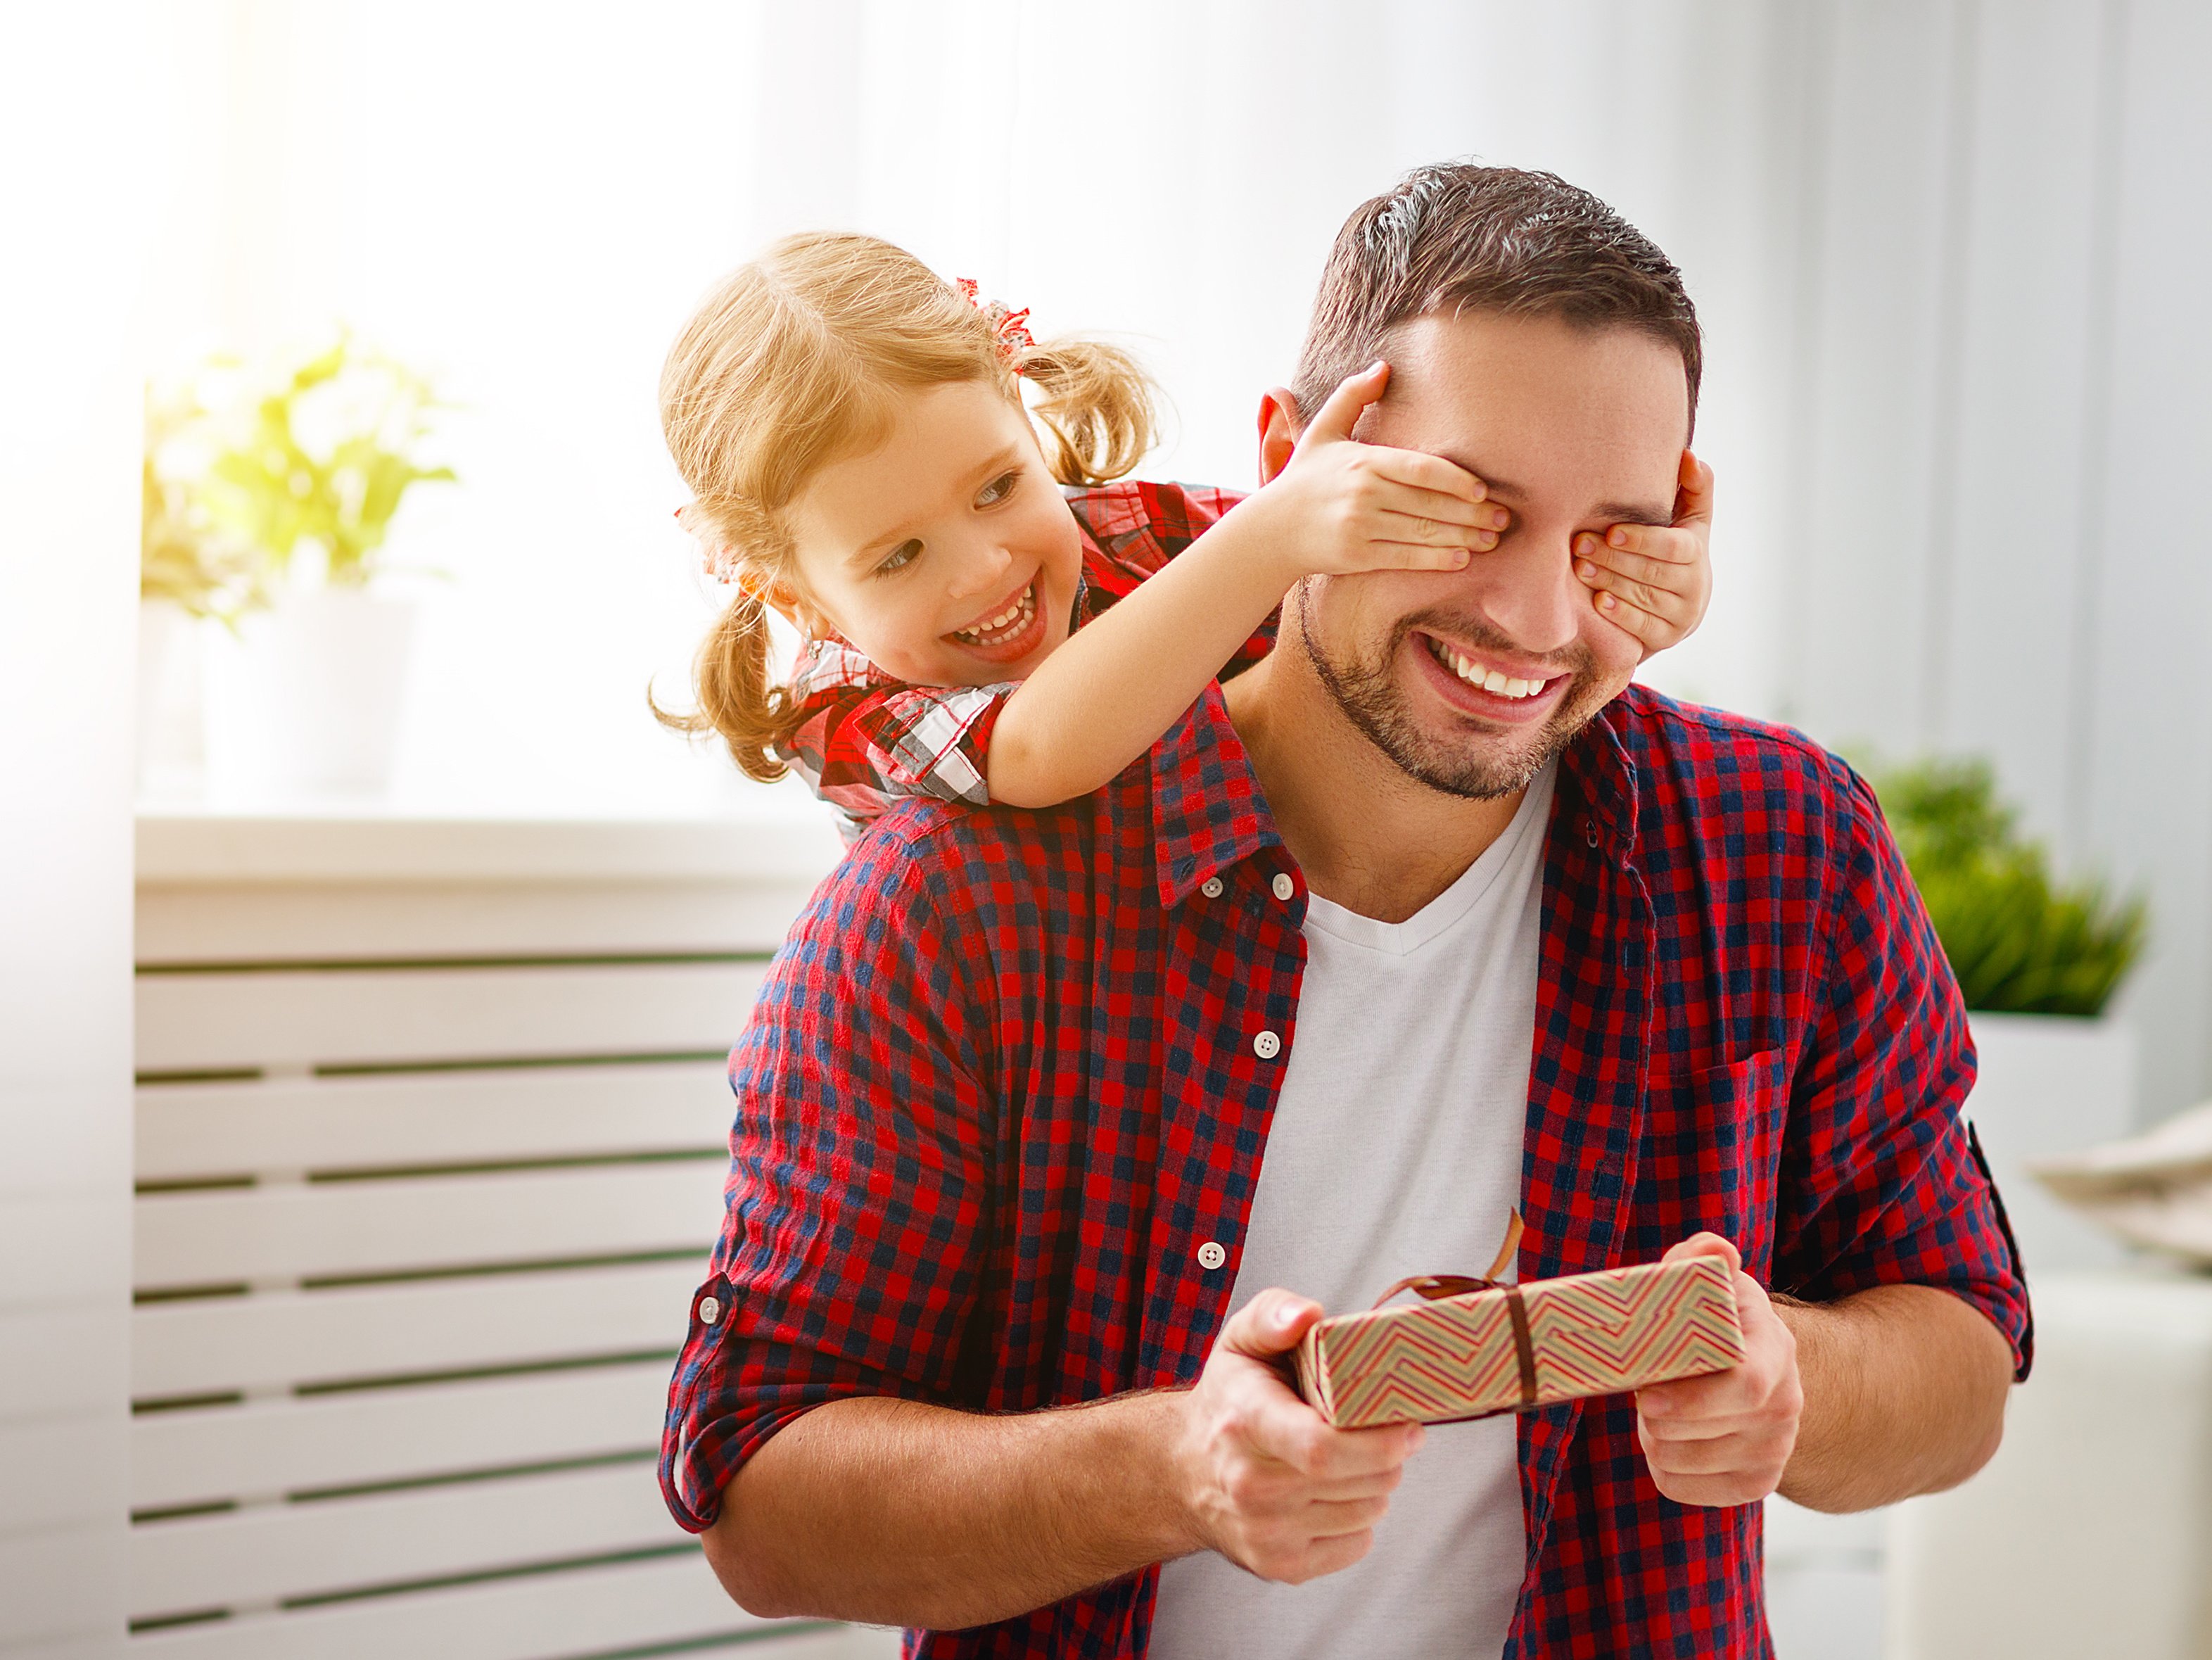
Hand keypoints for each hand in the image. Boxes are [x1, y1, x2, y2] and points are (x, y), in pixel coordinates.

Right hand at [1170, 1287, 1424, 1582]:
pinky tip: (1337, 1492)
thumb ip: (1274, 1314)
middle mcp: (1250, 1484)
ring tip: (1358, 1459)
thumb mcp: (1240, 1340)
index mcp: (1245, 1421)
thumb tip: (1309, 1314)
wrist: (1182, 1471)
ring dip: (1379, 1484)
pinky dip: (1360, 1518)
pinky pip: (1356, 1544)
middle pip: (1360, 1481)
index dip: (1378, 1441)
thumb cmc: (1228, 1399)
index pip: (1321, 1447)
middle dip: (1391, 1455)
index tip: (1407, 1424)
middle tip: (1392, 1432)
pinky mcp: (1279, 1565)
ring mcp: (1264, 1531)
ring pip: (1367, 1512)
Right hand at [1251, 363, 1505, 581]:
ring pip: (1423, 532)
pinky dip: (1436, 559)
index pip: (1420, 469)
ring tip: (1492, 538)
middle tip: (1504, 518)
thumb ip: (1353, 396)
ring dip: (1463, 537)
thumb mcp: (1322, 430)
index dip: (1456, 480)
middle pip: (1429, 503)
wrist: (1271, 530)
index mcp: (1363, 461)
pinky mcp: (1358, 555)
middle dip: (1472, 513)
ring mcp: (1361, 527)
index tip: (1483, 489)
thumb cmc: (1304, 478)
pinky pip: (1406, 558)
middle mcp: (1364, 494)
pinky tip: (1462, 557)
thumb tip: (1383, 366)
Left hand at [1574, 451, 1714, 659]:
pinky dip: (1619, 614)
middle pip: (1652, 573)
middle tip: (1579, 545)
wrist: (1679, 604)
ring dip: (1609, 582)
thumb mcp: (1689, 518)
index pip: (1674, 547)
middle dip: (1613, 559)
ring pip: (1643, 598)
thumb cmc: (1676, 550)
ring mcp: (1681, 617)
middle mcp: (1695, 587)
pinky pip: (1640, 628)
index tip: (1611, 531)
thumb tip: (1689, 456)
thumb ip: (1694, 487)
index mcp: (1697, 553)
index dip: (1643, 539)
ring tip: (1579, 568)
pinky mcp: (1665, 639)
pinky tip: (1597, 602)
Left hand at [1633, 1233, 1801, 1506]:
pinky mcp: (1755, 1485)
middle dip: (1654, 1415)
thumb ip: (1703, 1256)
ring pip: (1680, 1461)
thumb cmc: (1716, 1319)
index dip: (1692, 1401)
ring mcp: (1775, 1451)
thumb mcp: (1711, 1280)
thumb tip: (1716, 1250)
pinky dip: (1661, 1467)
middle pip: (1700, 1432)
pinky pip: (1680, 1488)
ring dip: (1653, 1438)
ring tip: (1659, 1410)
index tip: (1645, 1396)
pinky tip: (1671, 1437)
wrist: (1753, 1370)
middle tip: (1644, 1390)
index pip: (1748, 1387)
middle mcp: (1785, 1406)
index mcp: (1776, 1351)